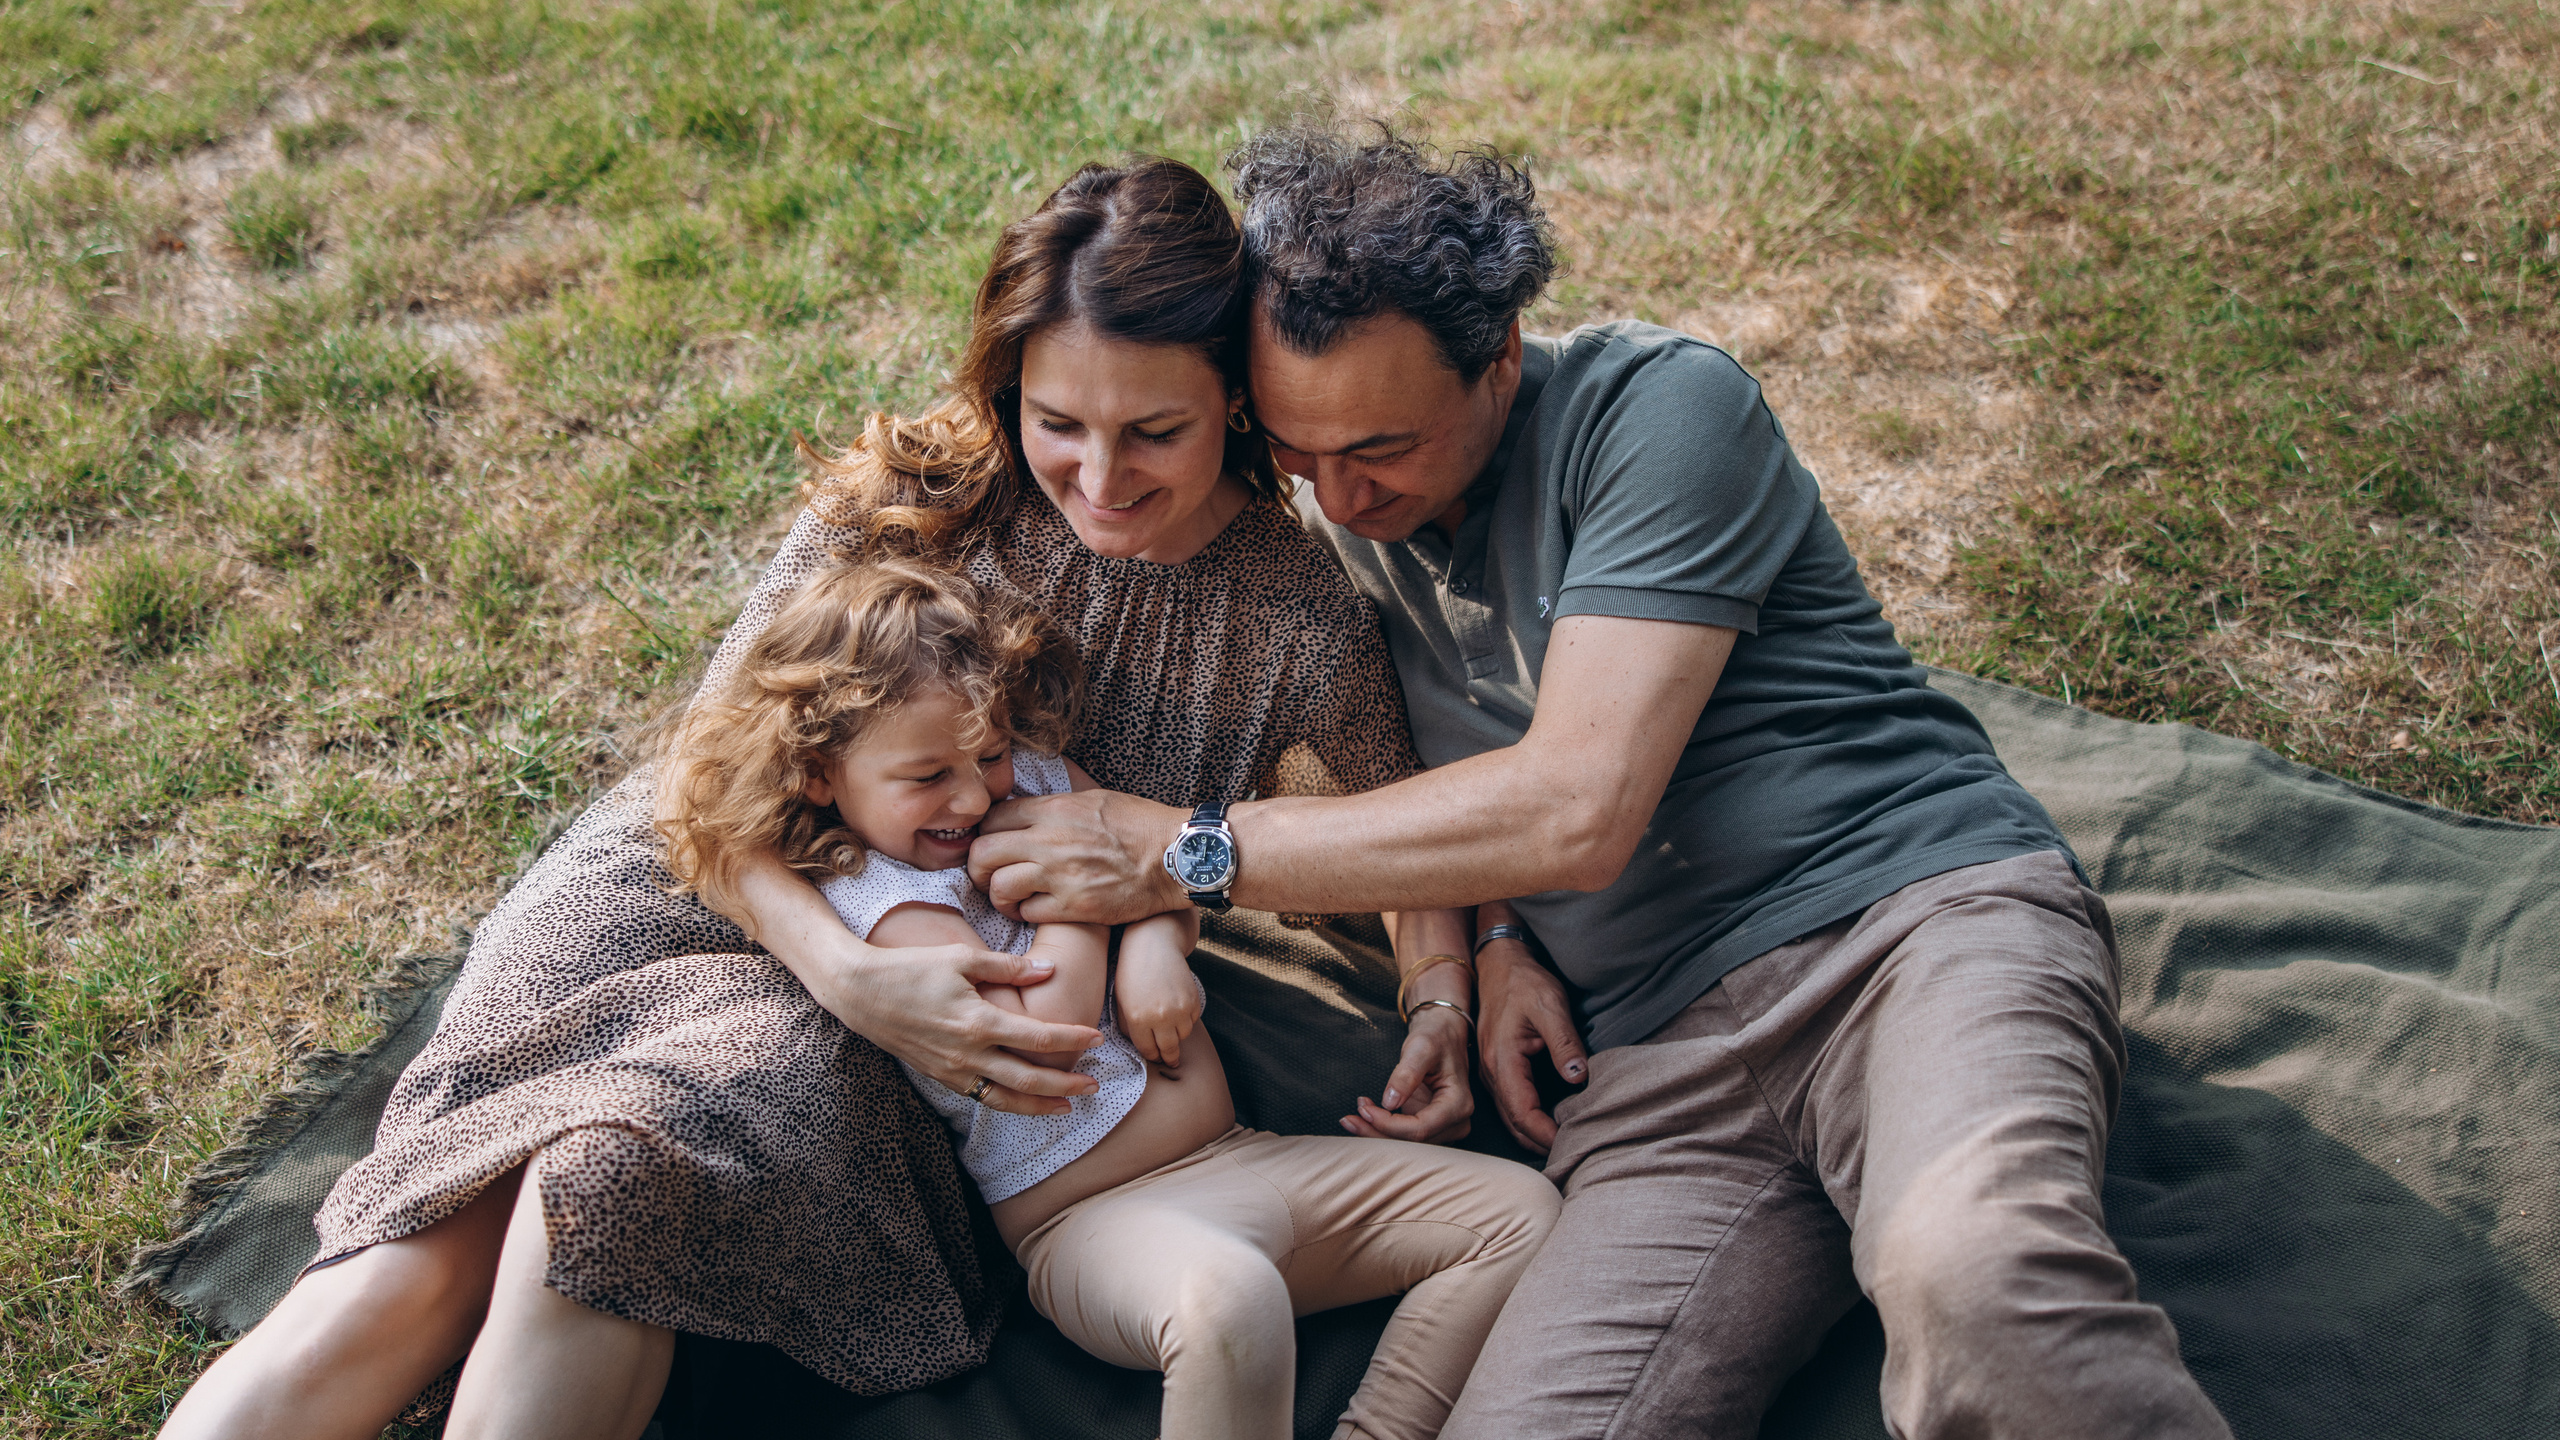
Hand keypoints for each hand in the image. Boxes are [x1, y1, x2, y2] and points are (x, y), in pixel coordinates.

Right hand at [793, 928, 1103, 1115]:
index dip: (1071, 1039)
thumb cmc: (911, 968)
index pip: (1038, 1038)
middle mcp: (968, 1052)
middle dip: (1065, 1085)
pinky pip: (980, 1097)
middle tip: (1094, 1086)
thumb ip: (1008, 967)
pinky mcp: (940, 1076)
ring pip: (1005, 1098)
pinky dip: (1007, 1103)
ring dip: (1039, 1105)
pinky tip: (1024, 1101)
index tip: (1097, 1038)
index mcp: (978, 1021)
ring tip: (1067, 1106)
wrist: (860, 992)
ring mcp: (952, 1069)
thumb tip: (1049, 970)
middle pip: (1028, 1078)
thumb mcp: (961, 958)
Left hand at [971, 789, 1190, 924]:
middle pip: (983, 853)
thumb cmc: (1140, 825)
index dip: (985, 833)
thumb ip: (1056, 806)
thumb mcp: (1094, 799)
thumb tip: (1026, 812)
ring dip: (1000, 896)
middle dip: (979, 868)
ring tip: (1011, 898)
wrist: (1176, 856)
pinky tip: (1038, 909)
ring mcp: (1060, 876)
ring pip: (999, 887)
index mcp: (1054, 810)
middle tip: (989, 875)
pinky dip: (1026, 913)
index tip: (992, 845)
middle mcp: (1050, 841)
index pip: (992, 818)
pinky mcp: (1074, 906)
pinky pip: (1027, 913)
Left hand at [1113, 931, 1202, 1067]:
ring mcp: (1180, 1009)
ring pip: (1183, 1036)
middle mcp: (1161, 1017)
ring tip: (1171, 1031)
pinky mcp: (1193, 1000)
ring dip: (1177, 1036)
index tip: (1154, 1057)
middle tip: (1170, 1061)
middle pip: (1169, 1049)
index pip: (1148, 1050)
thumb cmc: (1131, 972)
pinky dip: (1186, 1020)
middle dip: (1169, 1057)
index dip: (1151, 1056)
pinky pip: (1192, 1020)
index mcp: (1138, 1020)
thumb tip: (1141, 1045)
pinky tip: (1177, 1011)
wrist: (1153, 945)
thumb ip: (1129, 1027)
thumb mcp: (1121, 1001)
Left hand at [1342, 1006, 1473, 1144]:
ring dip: (1377, 1132)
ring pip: (1407, 1143)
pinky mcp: (1430, 1125)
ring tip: (1352, 1116)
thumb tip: (1389, 1103)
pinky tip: (1365, 1115)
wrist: (1442, 1035)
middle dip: (1378, 1132)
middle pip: (1412, 1141)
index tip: (1364, 1109)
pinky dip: (1383, 1128)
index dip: (1389, 1124)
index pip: (1421, 1128)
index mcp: (1459, 1104)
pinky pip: (1405, 1135)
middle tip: (1348, 1119)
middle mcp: (1456, 1122)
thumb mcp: (1420, 1048)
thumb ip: (1406, 1074)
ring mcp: (1444, 1127)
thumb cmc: (1435, 1038)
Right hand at [1474, 937, 1586, 1153]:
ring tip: (1562, 1140)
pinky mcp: (1496, 1067)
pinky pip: (1509, 1103)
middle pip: (1513, 1123)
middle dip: (1540, 1141)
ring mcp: (1490, 1071)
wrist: (1499, 963)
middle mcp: (1491, 1071)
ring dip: (1532, 1133)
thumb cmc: (1524, 982)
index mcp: (1503, 1060)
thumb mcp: (1550, 1006)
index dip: (1546, 1134)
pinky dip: (1526, 1118)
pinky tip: (1547, 1120)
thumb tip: (1579, 1078)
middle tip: (1571, 1149)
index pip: (1523, 1113)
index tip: (1571, 1141)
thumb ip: (1565, 1043)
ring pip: (1509, 1116)